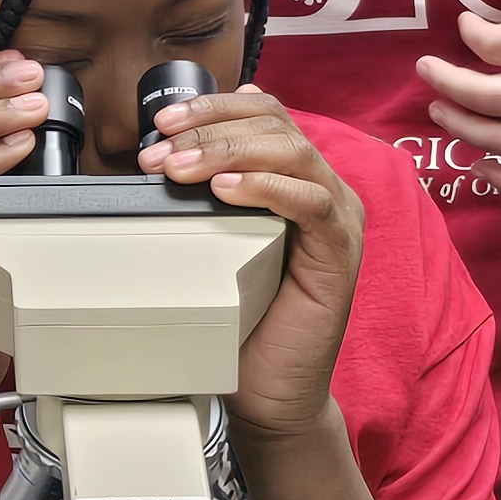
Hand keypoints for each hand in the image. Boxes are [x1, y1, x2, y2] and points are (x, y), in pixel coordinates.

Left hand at [140, 81, 357, 432]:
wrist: (267, 392)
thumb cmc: (239, 319)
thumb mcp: (210, 243)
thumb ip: (201, 196)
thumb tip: (162, 153)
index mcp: (294, 177)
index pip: (263, 113)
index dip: (215, 106)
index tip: (163, 121)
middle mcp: (323, 189)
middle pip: (275, 125)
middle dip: (211, 128)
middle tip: (160, 149)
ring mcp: (337, 219)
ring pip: (292, 153)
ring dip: (228, 152)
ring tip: (181, 168)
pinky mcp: (340, 254)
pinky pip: (312, 204)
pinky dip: (266, 188)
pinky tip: (225, 192)